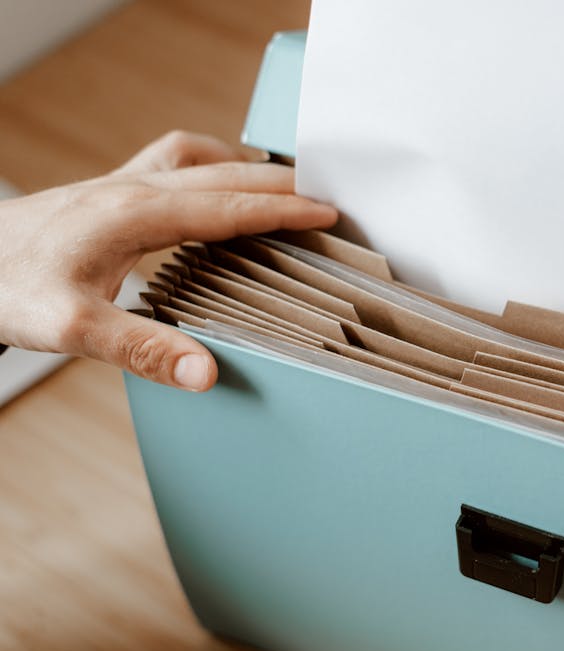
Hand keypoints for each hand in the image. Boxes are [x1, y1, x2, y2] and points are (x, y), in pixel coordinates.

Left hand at [0, 131, 337, 390]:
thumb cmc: (6, 289)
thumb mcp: (71, 329)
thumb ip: (143, 350)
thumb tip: (205, 373)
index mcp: (135, 215)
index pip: (230, 205)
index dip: (284, 210)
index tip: (328, 213)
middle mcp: (132, 188)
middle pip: (226, 173)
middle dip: (281, 185)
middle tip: (325, 201)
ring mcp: (118, 183)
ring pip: (201, 159)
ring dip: (246, 170)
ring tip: (282, 191)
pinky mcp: (107, 191)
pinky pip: (174, 163)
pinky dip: (210, 169)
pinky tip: (214, 191)